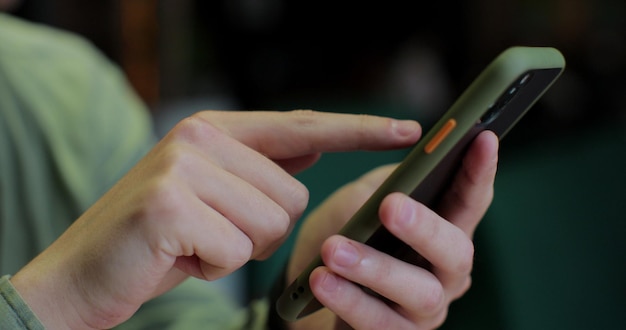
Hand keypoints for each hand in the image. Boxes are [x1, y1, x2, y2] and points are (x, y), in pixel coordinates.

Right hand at [10, 110, 420, 328]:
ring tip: (194, 244)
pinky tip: (179, 258)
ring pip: (271, 224)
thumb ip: (261, 166)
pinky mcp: (171, 206)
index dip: (360, 130)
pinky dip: (215, 268)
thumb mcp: (211, 194)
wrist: (82, 275)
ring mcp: (183, 168)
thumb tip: (315, 143)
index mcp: (214, 130)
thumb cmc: (156, 240)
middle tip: (211, 233)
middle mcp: (200, 138)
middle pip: (292, 194)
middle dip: (262, 229)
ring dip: (238, 249)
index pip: (303, 125)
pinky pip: (238, 250)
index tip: (409, 130)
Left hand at [288, 131, 498, 329]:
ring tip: (334, 248)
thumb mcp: (359, 203)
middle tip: (391, 205)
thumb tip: (394, 182)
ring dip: (375, 268)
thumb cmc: (344, 238)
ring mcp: (420, 311)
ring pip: (418, 293)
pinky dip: (348, 301)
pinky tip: (322, 280)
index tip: (483, 138)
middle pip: (455, 253)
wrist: (308, 292)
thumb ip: (381, 188)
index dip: (479, 172)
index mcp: (441, 233)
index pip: (469, 201)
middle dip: (425, 228)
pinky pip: (378, 325)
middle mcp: (442, 274)